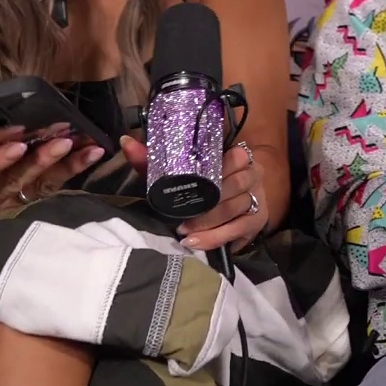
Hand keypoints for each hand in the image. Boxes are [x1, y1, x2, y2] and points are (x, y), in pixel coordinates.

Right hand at [0, 128, 107, 220]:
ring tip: (87, 148)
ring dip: (65, 165)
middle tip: (63, 141)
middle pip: (14, 181)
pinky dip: (73, 169)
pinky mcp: (29, 204)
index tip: (19, 140)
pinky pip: (52, 187)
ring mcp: (9, 205)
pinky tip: (91, 154)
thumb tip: (15, 115)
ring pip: (38, 186)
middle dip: (40, 160)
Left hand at [119, 137, 269, 250]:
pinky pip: (238, 230)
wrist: (230, 201)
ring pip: (237, 209)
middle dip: (209, 202)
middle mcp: (253, 174)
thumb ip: (153, 158)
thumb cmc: (199, 182)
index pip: (236, 156)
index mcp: (238, 155)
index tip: (194, 181)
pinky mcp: (257, 221)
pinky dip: (215, 237)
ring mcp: (258, 198)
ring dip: (209, 223)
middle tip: (181, 217)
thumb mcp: (176, 170)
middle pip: (236, 185)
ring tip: (184, 231)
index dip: (218, 168)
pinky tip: (195, 243)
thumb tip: (127, 143)